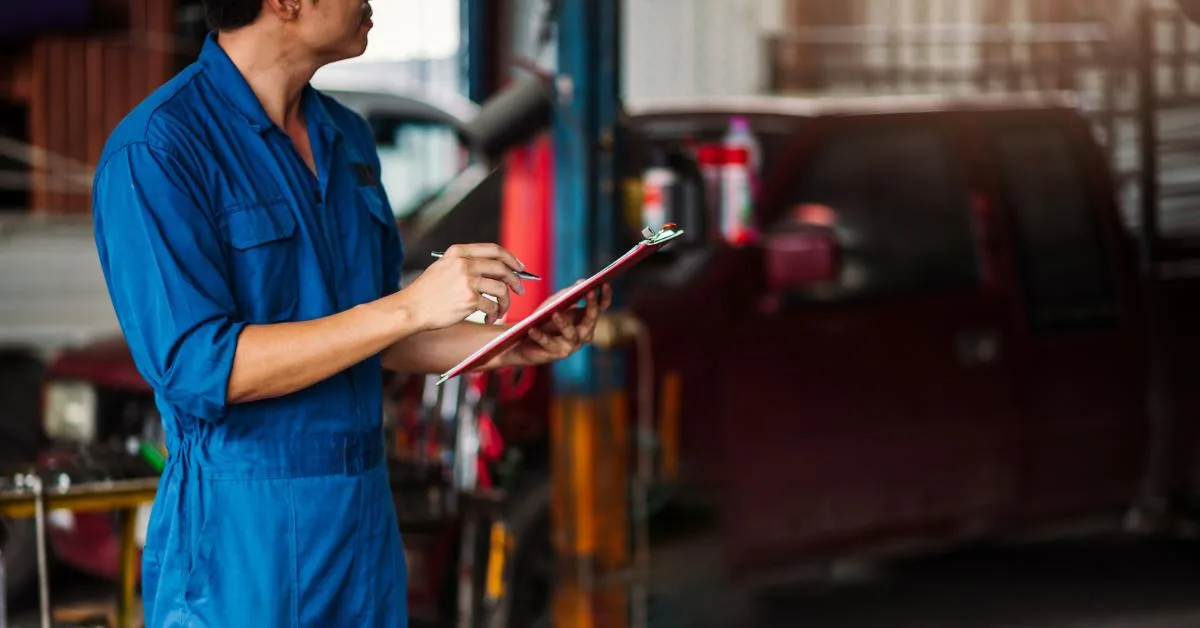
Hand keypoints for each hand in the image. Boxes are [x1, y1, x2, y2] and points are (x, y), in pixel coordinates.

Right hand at [394, 243, 525, 329]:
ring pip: (501, 289)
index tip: (520, 267)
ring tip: (502, 310)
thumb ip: (465, 262)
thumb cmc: (427, 291)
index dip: (511, 258)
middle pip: (502, 268)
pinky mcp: (469, 300)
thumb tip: (495, 268)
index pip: (494, 250)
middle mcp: (464, 264)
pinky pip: (493, 306)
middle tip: (520, 290)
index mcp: (459, 252)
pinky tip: (490, 317)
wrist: (411, 308)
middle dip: (516, 280)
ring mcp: (467, 282)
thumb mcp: (443, 266)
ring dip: (506, 301)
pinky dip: (495, 314)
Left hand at [499, 283, 612, 367]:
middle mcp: (584, 333)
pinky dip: (540, 336)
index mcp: (586, 319)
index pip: (601, 307)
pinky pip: (549, 343)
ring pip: (571, 333)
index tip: (605, 282)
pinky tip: (532, 329)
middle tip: (588, 291)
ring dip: (563, 323)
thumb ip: (569, 292)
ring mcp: (572, 345)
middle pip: (591, 319)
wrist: (525, 342)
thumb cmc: (543, 319)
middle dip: (592, 305)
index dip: (605, 295)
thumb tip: (583, 281)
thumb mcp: (555, 302)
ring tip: (554, 313)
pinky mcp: (557, 353)